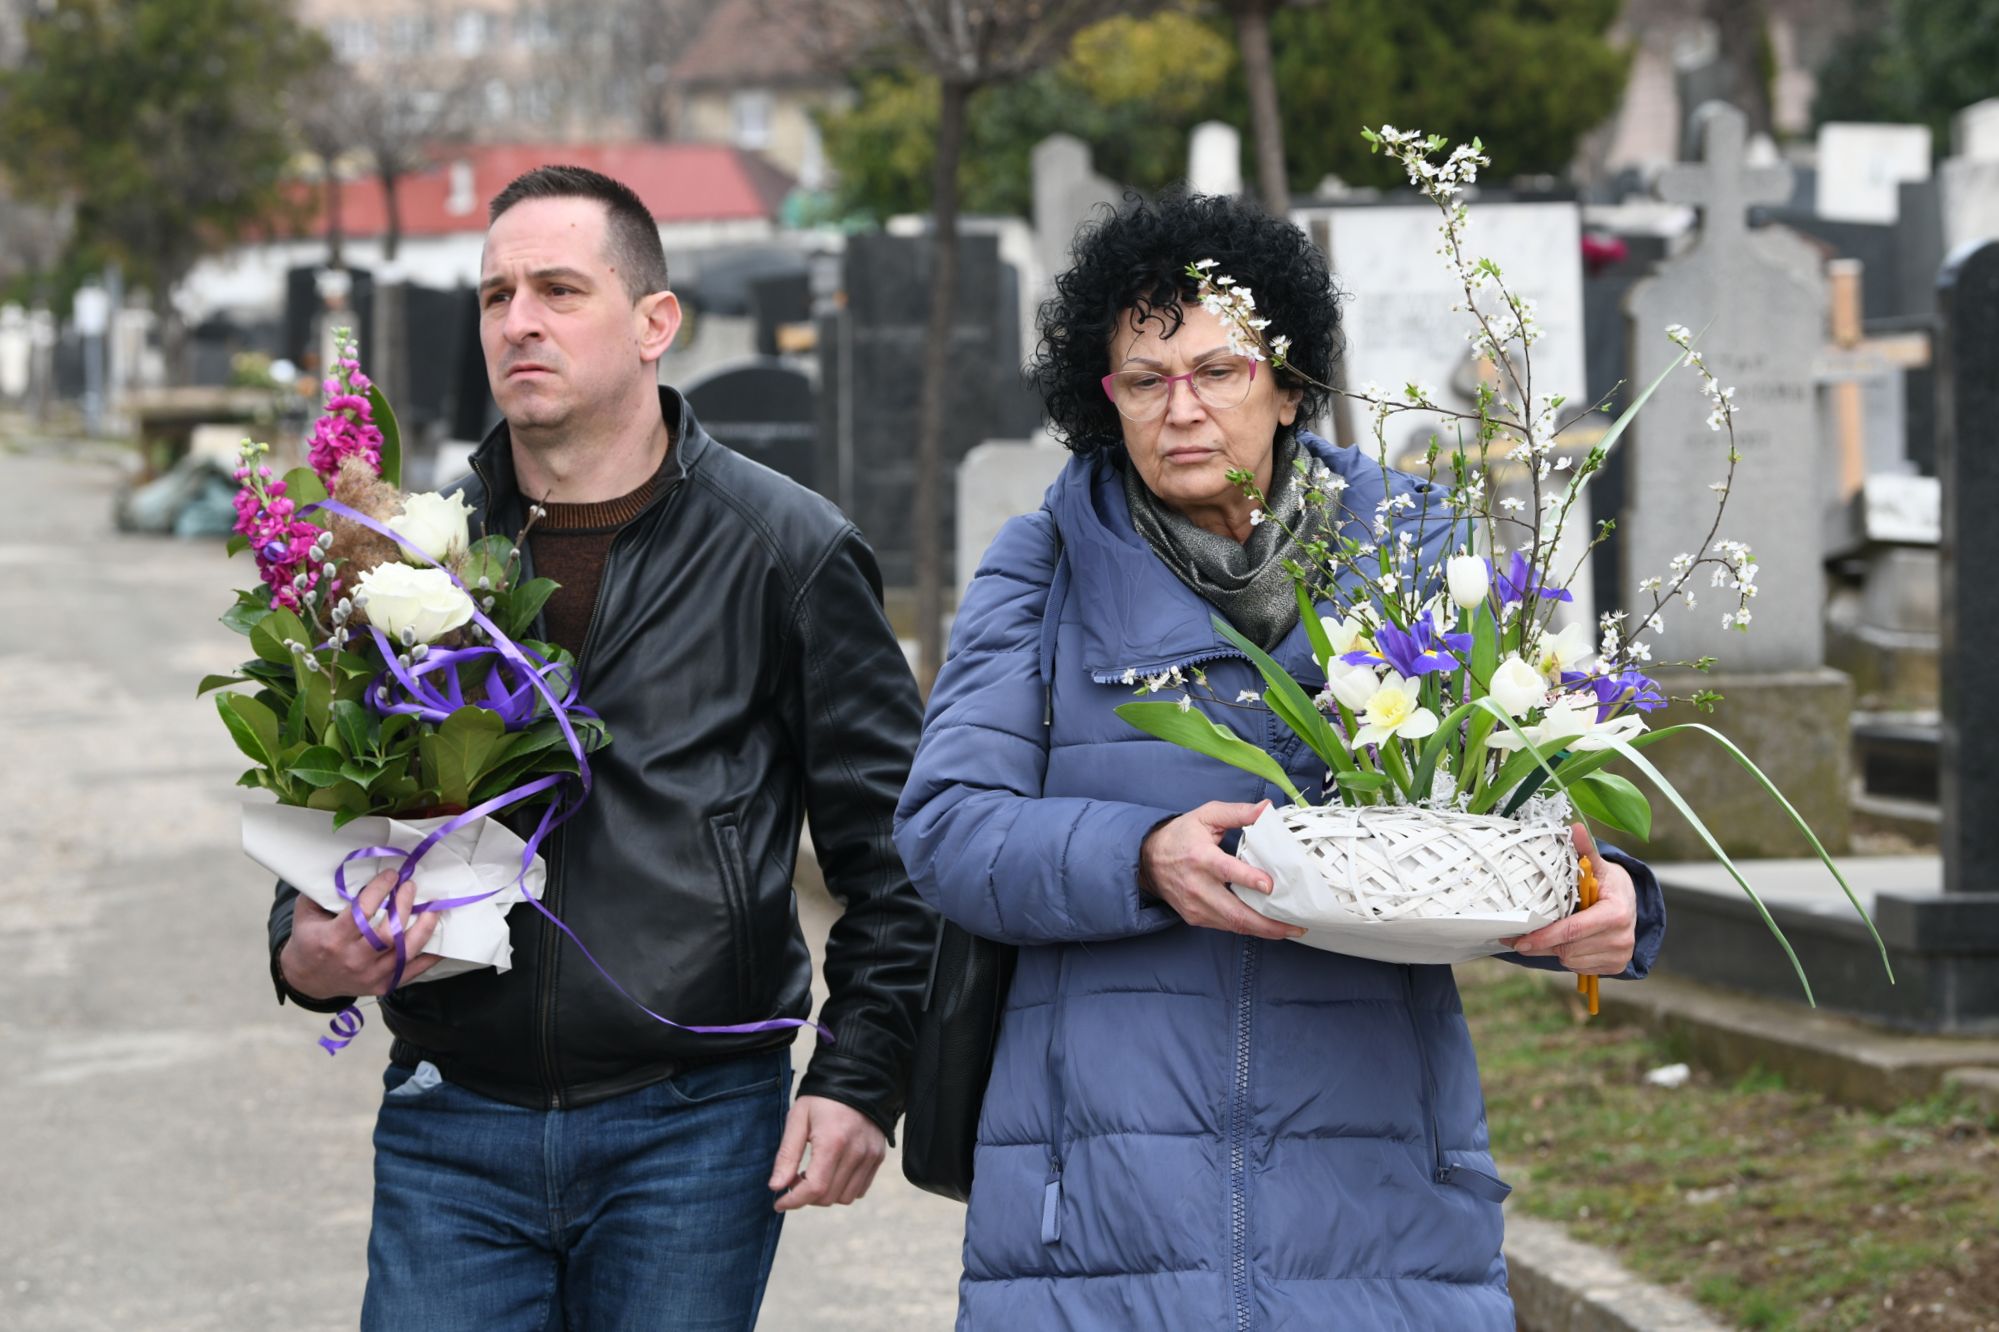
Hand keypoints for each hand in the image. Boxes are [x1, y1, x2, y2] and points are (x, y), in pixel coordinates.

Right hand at [280, 869, 441, 998]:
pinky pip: (413, 971)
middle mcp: (353, 959)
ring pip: (405, 952)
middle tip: (411, 887)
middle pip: (388, 934)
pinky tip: (441, 940)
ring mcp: (370, 975)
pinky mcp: (382, 985)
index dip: (380, 890)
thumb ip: (324, 892)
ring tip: (434, 909)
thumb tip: (350, 865)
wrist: (308, 981)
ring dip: (424, 928)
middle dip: (404, 907)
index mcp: (333, 939)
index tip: (392, 875)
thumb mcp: (307, 913)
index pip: (362, 913)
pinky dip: (430, 956)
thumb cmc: (309, 940)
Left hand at [769, 1095, 886, 1210]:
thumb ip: (787, 1155)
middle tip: (794, 1179)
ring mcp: (870, 1156)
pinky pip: (860, 1189)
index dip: (793, 1201)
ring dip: (825, 1194)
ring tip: (813, 1175)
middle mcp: (856, 1152)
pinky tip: (831, 1172)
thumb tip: (776, 1187)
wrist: (856, 1080)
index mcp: (833, 1141)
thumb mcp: (797, 1119)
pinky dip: (843, 1188)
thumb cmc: (821, 1098)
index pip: (815, 1188)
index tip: (778, 1203)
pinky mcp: (878, 1157)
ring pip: (845, 1197)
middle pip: (828, 1197)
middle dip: (806, 1196)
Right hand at [1139, 800, 1303, 941]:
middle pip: (1234, 912)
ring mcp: (1195, 905)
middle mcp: (1197, 886)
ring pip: (1233, 925)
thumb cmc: (1181, 836)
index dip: (1248, 879)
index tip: (1269, 885)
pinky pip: (1226, 926)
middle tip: (1294, 925)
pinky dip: (1248, 928)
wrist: (1148, 860)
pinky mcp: (1195, 917)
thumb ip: (1238, 813)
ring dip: (1263, 930)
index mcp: (1200, 857)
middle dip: (1267, 923)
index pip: (1226, 871)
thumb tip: (1266, 809)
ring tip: (1288, 929)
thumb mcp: (1207, 816)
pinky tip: (1267, 926)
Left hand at [1501, 825, 1636, 975]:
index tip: (1519, 939)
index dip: (1544, 935)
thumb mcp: (1598, 865)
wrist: (1631, 903)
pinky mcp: (1616, 967)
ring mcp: (1621, 955)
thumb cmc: (1608, 884)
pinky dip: (1568, 956)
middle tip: (1519, 937)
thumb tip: (1575, 827)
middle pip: (1568, 948)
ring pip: (1570, 960)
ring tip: (1551, 933)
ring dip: (1555, 949)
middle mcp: (1622, 938)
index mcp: (1616, 913)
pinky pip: (1579, 968)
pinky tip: (1568, 942)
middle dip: (1543, 943)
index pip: (1573, 930)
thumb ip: (1585, 849)